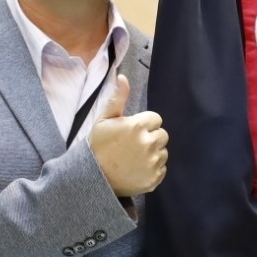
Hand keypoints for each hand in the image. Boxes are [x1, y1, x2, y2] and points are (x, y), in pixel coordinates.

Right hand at [89, 75, 168, 196]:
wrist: (93, 177)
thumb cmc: (97, 146)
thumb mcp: (104, 119)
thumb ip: (117, 98)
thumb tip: (123, 77)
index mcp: (138, 126)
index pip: (155, 119)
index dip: (144, 124)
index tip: (131, 132)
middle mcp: (149, 143)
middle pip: (162, 135)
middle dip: (150, 137)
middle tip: (133, 145)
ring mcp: (153, 162)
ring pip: (163, 152)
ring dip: (153, 153)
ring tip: (134, 158)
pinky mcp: (154, 178)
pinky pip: (162, 168)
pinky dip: (153, 169)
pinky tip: (137, 169)